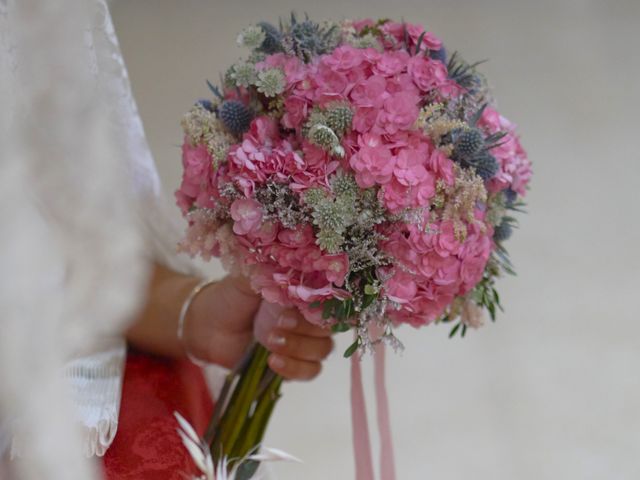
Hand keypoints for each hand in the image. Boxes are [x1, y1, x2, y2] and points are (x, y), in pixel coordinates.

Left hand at [183, 275, 333, 379]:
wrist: (207, 325)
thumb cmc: (231, 296)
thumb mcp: (249, 277)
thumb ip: (270, 271)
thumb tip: (288, 262)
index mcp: (305, 293)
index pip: (332, 300)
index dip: (326, 305)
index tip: (304, 303)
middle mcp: (309, 318)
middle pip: (329, 328)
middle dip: (307, 328)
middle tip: (280, 322)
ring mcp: (302, 342)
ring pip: (322, 351)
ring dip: (299, 348)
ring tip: (270, 341)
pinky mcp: (292, 364)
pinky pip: (309, 371)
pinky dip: (295, 368)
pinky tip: (273, 361)